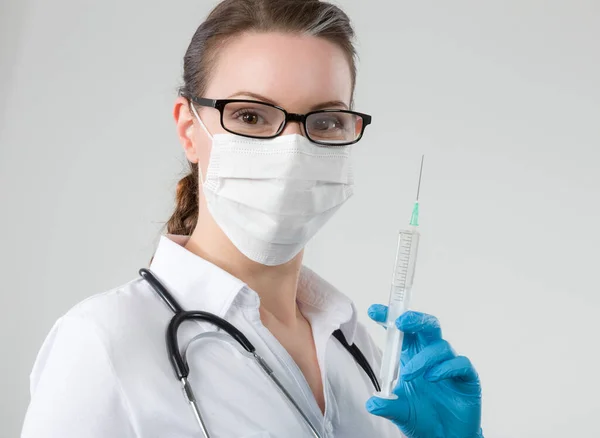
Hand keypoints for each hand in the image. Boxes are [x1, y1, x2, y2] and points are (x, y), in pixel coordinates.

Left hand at [365, 305, 482, 437]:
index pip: (401, 331)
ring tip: (409, 374)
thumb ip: (387, 405)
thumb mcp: (399, 412)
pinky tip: (433, 377)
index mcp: (411, 356)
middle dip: (414, 319)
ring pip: (440, 346)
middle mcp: (430, 355)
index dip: (390, 318)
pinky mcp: (467, 377)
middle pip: (426, 326)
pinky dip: (445, 368)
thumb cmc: (422, 419)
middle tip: (401, 322)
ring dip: (423, 358)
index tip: (374, 311)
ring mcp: (449, 364)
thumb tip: (372, 403)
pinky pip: (459, 363)